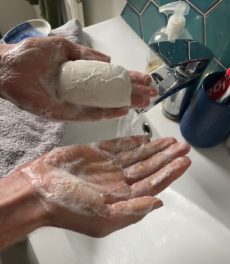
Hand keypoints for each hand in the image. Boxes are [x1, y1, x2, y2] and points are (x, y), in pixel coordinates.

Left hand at [0, 37, 155, 120]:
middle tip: (151, 95)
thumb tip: (109, 60)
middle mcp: (80, 92)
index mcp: (80, 76)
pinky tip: (122, 110)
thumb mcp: (64, 49)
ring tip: (143, 103)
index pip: (109, 79)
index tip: (145, 81)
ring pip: (104, 106)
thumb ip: (86, 55)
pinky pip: (89, 114)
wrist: (8, 67)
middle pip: (111, 94)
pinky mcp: (65, 113)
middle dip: (132, 94)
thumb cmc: (32, 55)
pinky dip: (106, 113)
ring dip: (125, 104)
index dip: (127, 80)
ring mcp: (74, 104)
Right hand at [19, 136, 190, 236]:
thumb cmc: (68, 207)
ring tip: (171, 141)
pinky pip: (119, 146)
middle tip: (184, 147)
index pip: (152, 185)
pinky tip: (146, 138)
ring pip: (138, 156)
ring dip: (154, 149)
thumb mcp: (102, 218)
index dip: (169, 173)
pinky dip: (133, 142)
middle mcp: (118, 183)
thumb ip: (131, 211)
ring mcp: (108, 167)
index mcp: (121, 200)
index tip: (184, 162)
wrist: (39, 189)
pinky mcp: (97, 153)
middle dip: (167, 158)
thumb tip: (158, 203)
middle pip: (149, 169)